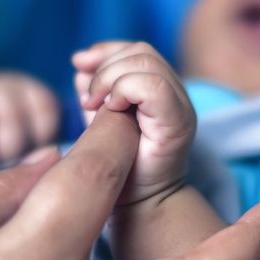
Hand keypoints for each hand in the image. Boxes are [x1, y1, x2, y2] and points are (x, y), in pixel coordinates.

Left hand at [72, 41, 195, 204]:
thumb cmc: (121, 172)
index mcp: (160, 91)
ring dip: (111, 78)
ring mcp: (181, 107)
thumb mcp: (101, 123)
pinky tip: (111, 110)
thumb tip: (80, 63)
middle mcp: (176, 95)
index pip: (136, 50)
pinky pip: (153, 86)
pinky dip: (125, 89)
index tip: (78, 63)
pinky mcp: (179, 123)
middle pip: (141, 51)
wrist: (140, 208)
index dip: (106, 50)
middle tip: (86, 98)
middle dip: (105, 65)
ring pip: (146, 63)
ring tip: (94, 105)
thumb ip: (95, 92)